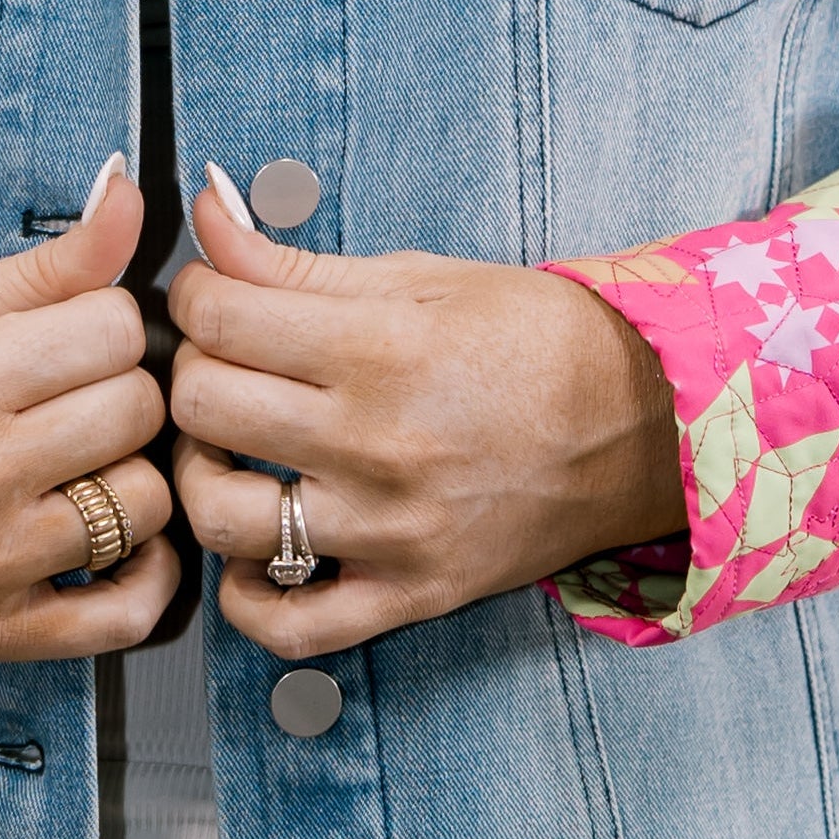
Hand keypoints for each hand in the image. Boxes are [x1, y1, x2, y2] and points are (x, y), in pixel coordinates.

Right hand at [0, 161, 180, 661]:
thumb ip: (44, 264)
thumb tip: (130, 189)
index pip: (115, 329)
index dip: (105, 324)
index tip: (72, 339)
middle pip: (137, 410)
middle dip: (120, 391)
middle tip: (76, 399)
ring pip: (144, 502)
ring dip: (128, 475)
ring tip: (85, 464)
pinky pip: (122, 617)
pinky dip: (146, 578)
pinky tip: (122, 540)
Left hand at [165, 168, 688, 659]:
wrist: (646, 423)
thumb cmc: (538, 341)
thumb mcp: (423, 278)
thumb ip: (299, 260)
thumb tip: (208, 213)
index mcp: (383, 350)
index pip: (219, 318)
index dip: (194, 295)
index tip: (210, 297)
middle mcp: (380, 445)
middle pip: (204, 407)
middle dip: (192, 371)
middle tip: (221, 364)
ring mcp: (392, 530)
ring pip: (222, 518)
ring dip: (202, 476)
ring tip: (229, 451)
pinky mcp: (411, 593)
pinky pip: (289, 625)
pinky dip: (247, 596)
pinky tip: (256, 550)